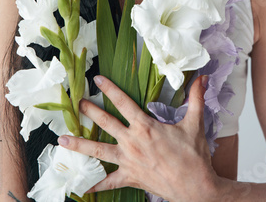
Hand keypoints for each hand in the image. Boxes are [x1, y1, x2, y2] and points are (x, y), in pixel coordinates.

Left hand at [58, 75, 218, 201]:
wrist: (196, 188)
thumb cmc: (194, 156)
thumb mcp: (195, 123)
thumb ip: (196, 98)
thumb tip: (202, 78)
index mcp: (145, 127)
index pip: (123, 102)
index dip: (110, 89)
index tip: (98, 79)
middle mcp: (132, 142)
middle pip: (106, 123)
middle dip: (90, 111)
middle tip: (77, 103)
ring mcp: (128, 161)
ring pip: (98, 151)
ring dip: (80, 144)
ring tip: (62, 139)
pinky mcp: (130, 178)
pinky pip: (109, 182)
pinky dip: (95, 185)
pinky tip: (81, 188)